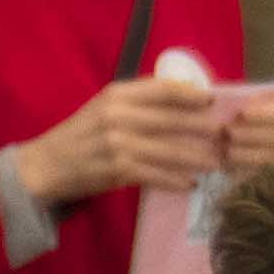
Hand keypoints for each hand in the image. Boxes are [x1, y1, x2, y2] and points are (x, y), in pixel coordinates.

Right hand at [24, 77, 230, 206]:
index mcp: (116, 94)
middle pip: (171, 119)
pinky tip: (190, 184)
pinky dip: (176, 180)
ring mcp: (118, 143)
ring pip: (169, 149)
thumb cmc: (82, 135)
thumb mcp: (105, 108)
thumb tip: (182, 99)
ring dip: (196, 157)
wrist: (47, 165)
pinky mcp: (118, 169)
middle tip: (226, 134)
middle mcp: (118, 115)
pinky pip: (156, 174)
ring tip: (217, 162)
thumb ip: (138, 102)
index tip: (213, 100)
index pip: (162, 89)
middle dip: (202, 127)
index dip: (191, 94)